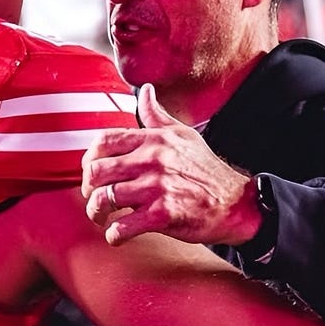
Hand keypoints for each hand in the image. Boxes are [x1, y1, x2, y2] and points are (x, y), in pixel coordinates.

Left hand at [82, 85, 261, 246]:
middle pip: (96, 171)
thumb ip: (157, 115)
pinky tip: (118, 235)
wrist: (236, 203)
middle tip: (94, 197)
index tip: (93, 171)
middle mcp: (152, 160)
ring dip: (96, 213)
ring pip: (105, 199)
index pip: (103, 141)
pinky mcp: (163, 215)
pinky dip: (114, 235)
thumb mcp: (183, 134)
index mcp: (154, 139)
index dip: (89, 158)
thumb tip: (145, 90)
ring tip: (102, 218)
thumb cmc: (206, 170)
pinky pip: (123, 226)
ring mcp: (157, 187)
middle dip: (88, 188)